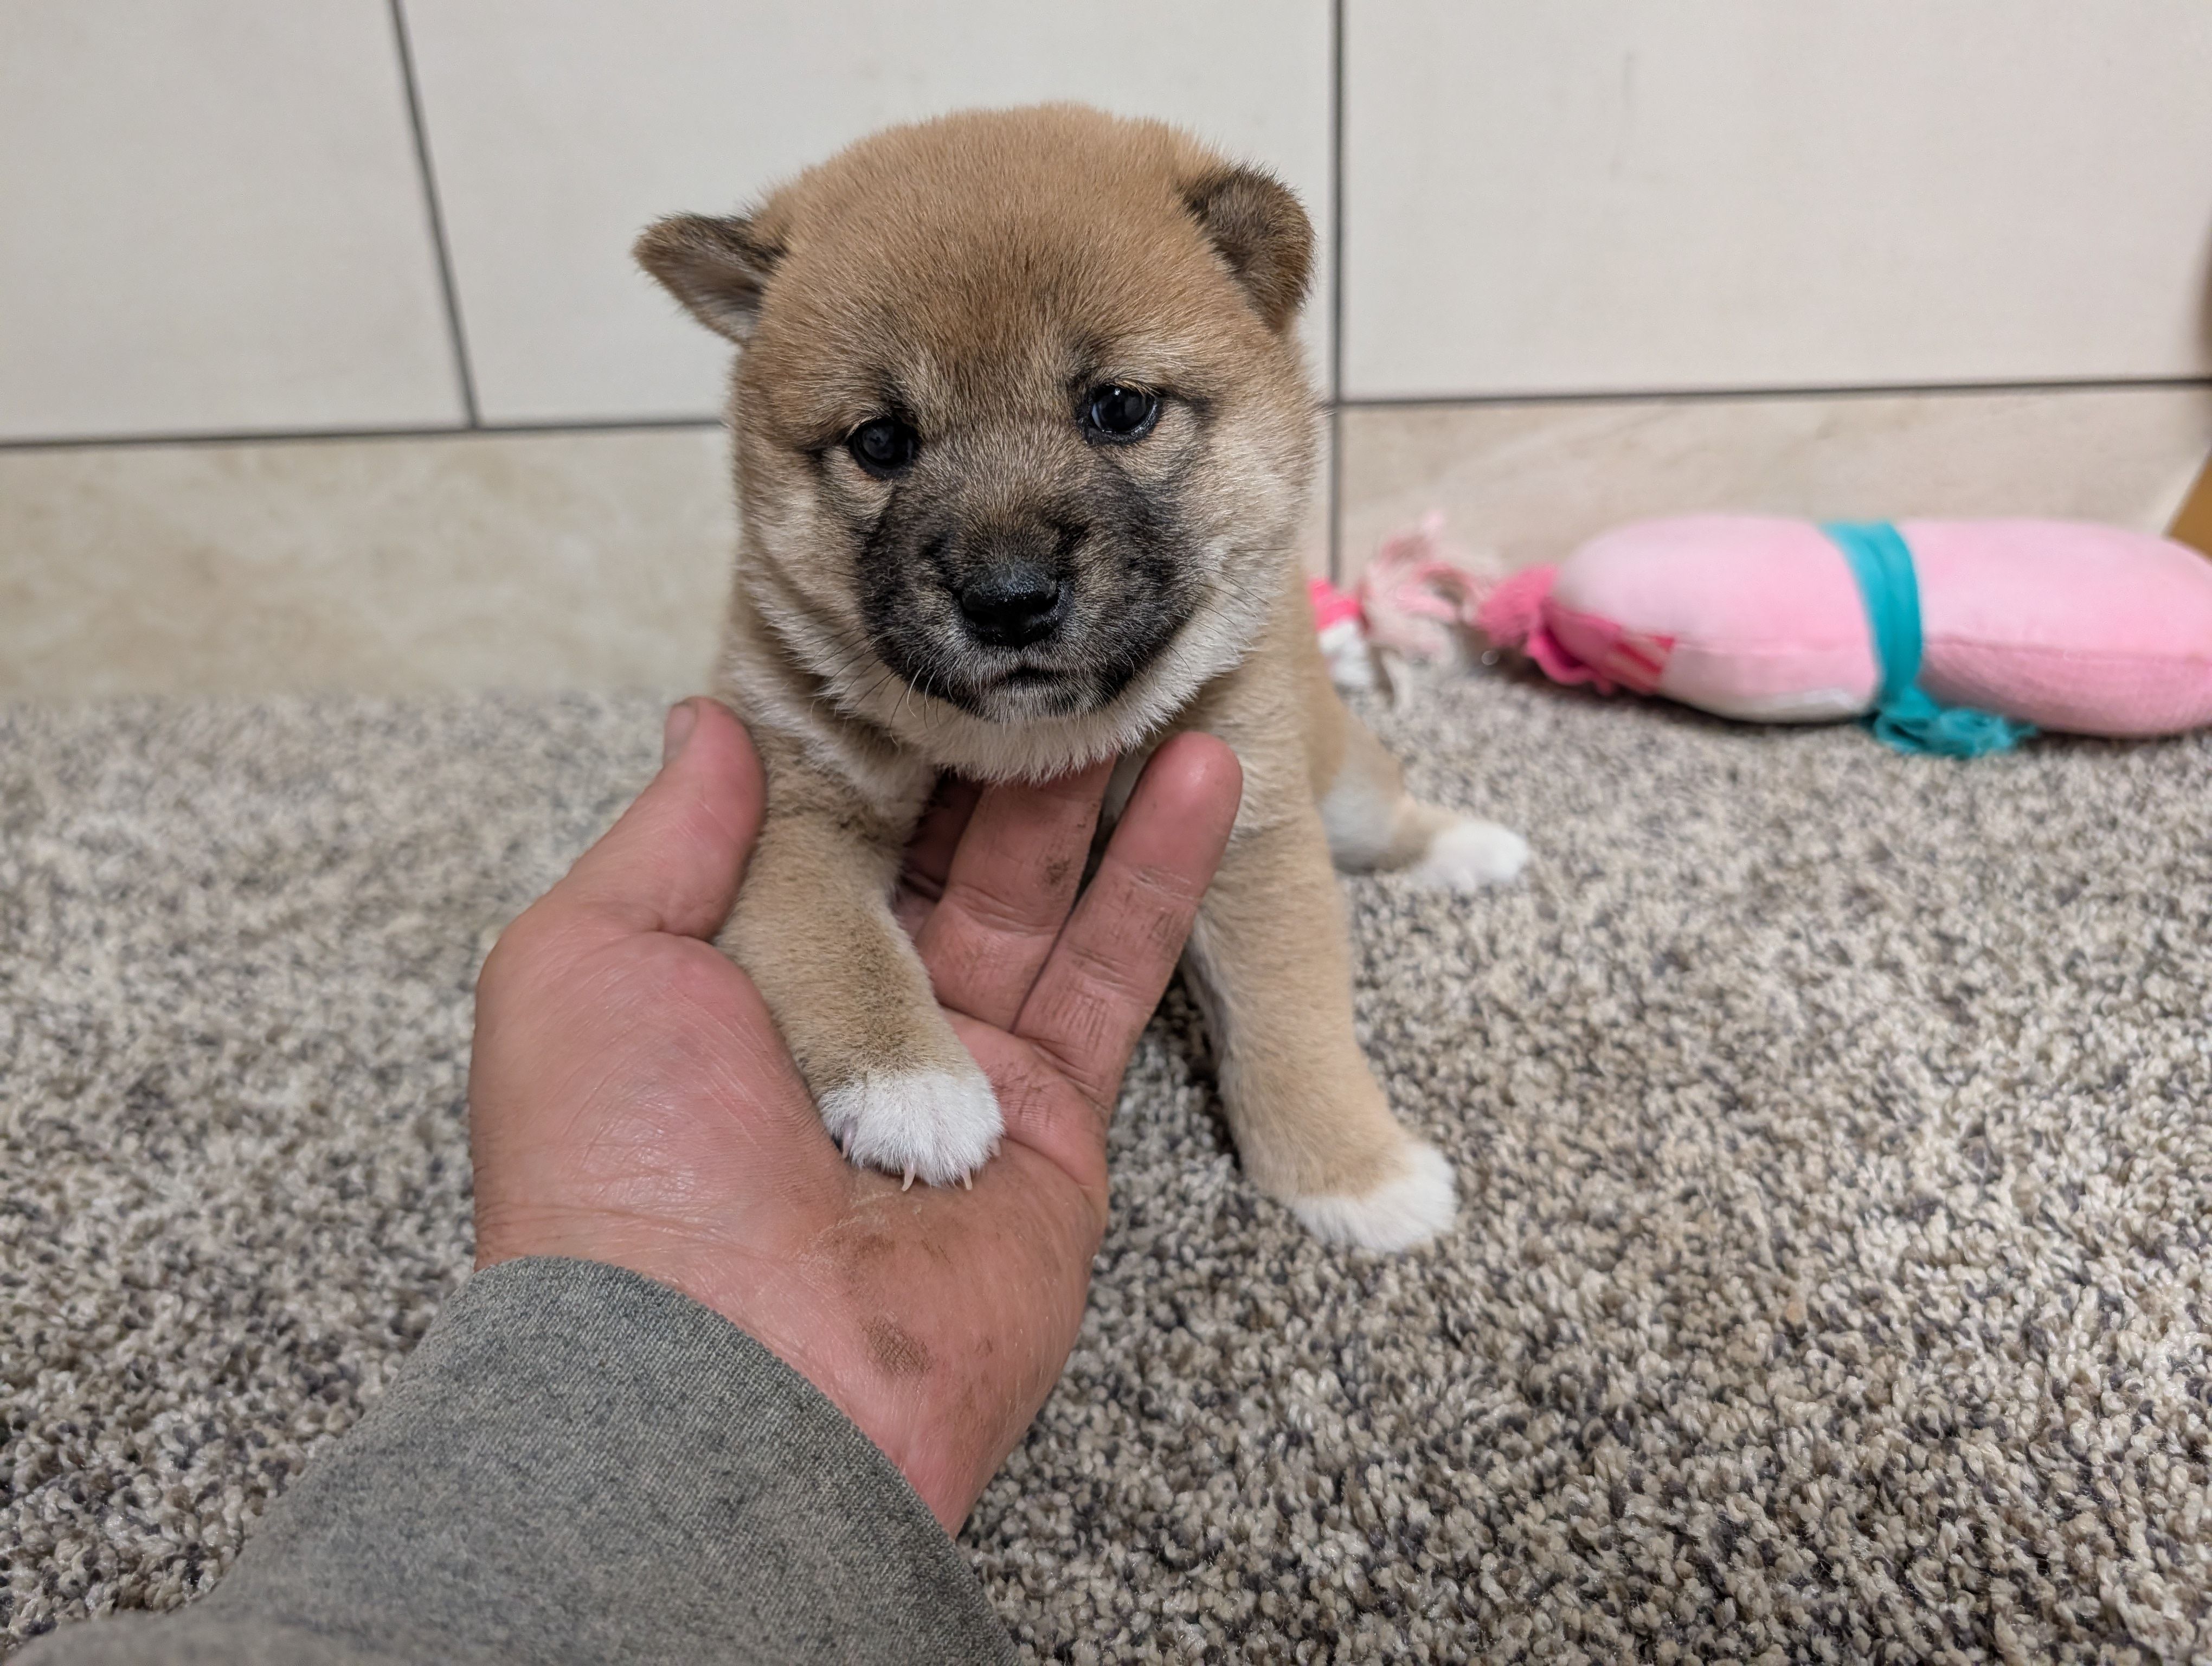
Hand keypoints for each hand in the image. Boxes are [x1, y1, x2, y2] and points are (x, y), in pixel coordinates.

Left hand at [467, 698, 1240, 1528]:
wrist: (726, 1386)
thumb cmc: (619, 1174)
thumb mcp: (583, 964)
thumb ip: (668, 836)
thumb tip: (706, 719)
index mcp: (735, 969)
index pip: (827, 815)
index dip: (883, 725)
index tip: (934, 625)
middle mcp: (853, 1009)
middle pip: (944, 843)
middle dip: (997, 738)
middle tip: (1057, 628)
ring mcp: (962, 1064)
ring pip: (1044, 890)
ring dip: (1097, 780)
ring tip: (1152, 665)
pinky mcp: (1056, 1118)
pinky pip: (1115, 973)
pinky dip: (1162, 872)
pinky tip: (1207, 775)